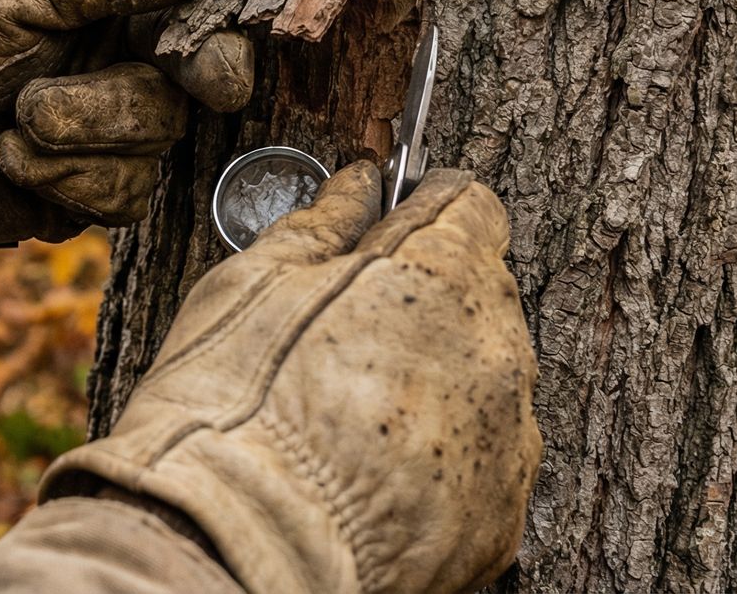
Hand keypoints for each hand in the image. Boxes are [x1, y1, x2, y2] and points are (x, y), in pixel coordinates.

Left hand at [0, 0, 253, 293]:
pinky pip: (128, 191)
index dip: (223, 5)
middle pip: (211, 62)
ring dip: (88, 129)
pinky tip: (13, 162)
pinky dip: (68, 180)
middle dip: (198, 74)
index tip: (215, 24)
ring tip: (16, 120)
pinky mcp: (96, 181)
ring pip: (163, 131)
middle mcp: (123, 40)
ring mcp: (114, 113)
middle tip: (203, 80)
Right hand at [42, 162, 540, 593]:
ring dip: (438, 386)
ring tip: (350, 418)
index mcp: (439, 272)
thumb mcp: (250, 286)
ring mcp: (507, 443)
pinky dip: (442, 466)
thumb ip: (321, 225)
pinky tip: (371, 474)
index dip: (424, 211)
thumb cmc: (229, 410)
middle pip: (483, 296)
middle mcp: (495, 352)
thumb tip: (357, 186)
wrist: (234, 550)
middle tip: (344, 335)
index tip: (390, 228)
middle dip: (426, 302)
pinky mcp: (499, 522)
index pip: (471, 205)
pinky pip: (483, 470)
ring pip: (486, 386)